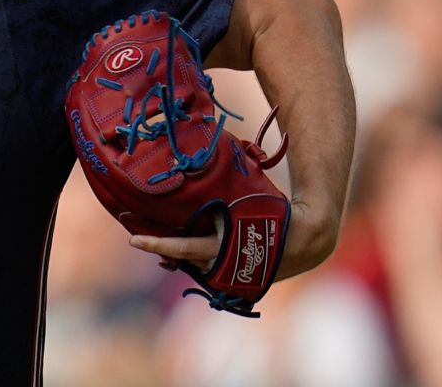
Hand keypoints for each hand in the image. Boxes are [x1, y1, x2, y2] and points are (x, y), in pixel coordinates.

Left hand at [129, 199, 337, 279]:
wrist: (309, 239)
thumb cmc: (276, 211)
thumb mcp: (244, 198)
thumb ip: (218, 191)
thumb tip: (193, 164)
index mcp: (223, 246)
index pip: (182, 247)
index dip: (156, 243)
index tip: (132, 240)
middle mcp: (222, 265)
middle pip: (182, 259)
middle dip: (162, 247)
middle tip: (141, 232)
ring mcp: (229, 275)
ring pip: (193, 266)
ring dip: (178, 253)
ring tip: (160, 236)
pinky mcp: (235, 277)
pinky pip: (206, 268)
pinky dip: (195, 258)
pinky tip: (181, 249)